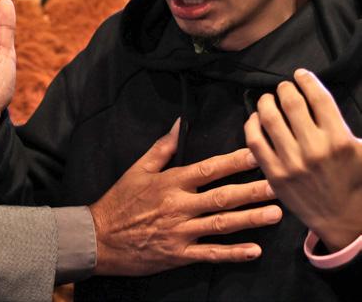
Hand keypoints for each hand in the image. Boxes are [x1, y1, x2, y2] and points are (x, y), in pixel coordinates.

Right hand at [90, 119, 281, 275]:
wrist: (100, 237)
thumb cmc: (120, 200)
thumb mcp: (138, 169)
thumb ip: (162, 147)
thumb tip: (180, 123)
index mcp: (170, 182)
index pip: (208, 169)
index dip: (234, 162)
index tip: (256, 155)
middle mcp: (178, 206)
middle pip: (222, 196)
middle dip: (252, 190)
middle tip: (278, 185)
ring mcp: (180, 232)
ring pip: (222, 224)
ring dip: (251, 219)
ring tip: (275, 214)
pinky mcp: (179, 255)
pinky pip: (210, 254)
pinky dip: (234, 253)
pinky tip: (255, 250)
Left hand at [245, 68, 361, 251]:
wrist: (341, 219)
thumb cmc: (353, 181)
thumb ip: (350, 127)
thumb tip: (328, 99)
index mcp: (340, 141)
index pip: (319, 99)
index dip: (307, 81)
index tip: (301, 74)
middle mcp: (315, 149)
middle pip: (292, 104)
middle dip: (286, 89)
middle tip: (284, 87)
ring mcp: (292, 162)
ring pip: (270, 119)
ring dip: (266, 102)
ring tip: (268, 99)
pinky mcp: (274, 174)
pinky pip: (255, 141)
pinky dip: (251, 124)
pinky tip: (255, 118)